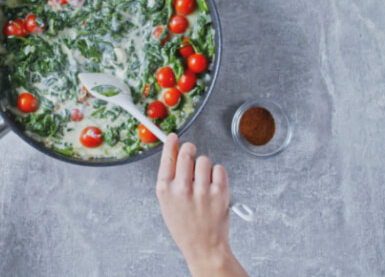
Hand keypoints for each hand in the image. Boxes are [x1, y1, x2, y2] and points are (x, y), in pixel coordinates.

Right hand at [156, 134, 246, 276]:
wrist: (204, 247)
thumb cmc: (185, 226)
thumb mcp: (167, 203)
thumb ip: (170, 178)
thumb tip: (174, 152)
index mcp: (165, 190)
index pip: (167, 157)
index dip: (171, 143)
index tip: (173, 136)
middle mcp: (182, 188)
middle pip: (187, 152)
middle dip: (190, 150)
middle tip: (192, 155)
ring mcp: (202, 191)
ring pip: (204, 160)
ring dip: (204, 166)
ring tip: (203, 181)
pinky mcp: (220, 193)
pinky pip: (219, 169)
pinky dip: (217, 174)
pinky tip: (213, 186)